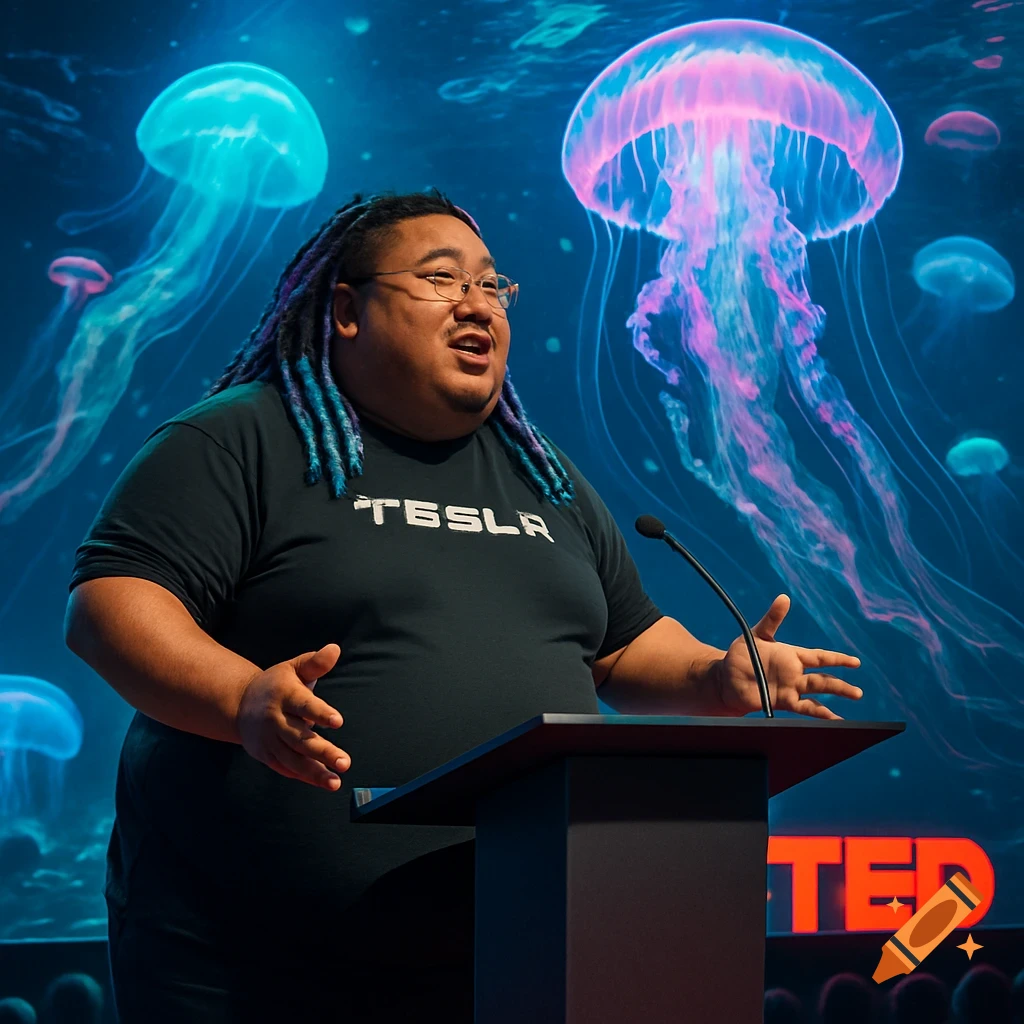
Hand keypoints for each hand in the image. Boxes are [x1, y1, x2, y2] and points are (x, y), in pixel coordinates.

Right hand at [236, 643, 350, 789]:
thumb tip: (335, 649)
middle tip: (345, 762)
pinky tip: (323, 781)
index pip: (304, 705)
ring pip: (292, 759)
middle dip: (323, 751)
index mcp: (284, 695)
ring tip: (336, 781)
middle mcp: (274, 719)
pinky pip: (285, 768)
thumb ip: (315, 662)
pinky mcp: (265, 754)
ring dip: (314, 772)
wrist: (239, 703)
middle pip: (300, 738)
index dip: (320, 713)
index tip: (338, 721)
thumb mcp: (293, 668)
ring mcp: (268, 739)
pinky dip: (303, 776)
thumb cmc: (276, 683)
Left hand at [714, 595, 862, 718]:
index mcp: (792, 655)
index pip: (820, 657)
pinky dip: (818, 713)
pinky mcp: (781, 701)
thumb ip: (772, 619)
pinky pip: (803, 708)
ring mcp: (790, 688)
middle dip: (840, 685)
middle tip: (858, 693)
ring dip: (834, 697)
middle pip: (823, 679)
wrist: (726, 678)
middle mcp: (795, 673)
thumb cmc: (741, 655)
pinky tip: (832, 719)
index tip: (855, 662)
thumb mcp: (757, 635)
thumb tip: (784, 597)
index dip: (837, 659)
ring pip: (817, 693)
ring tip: (851, 702)